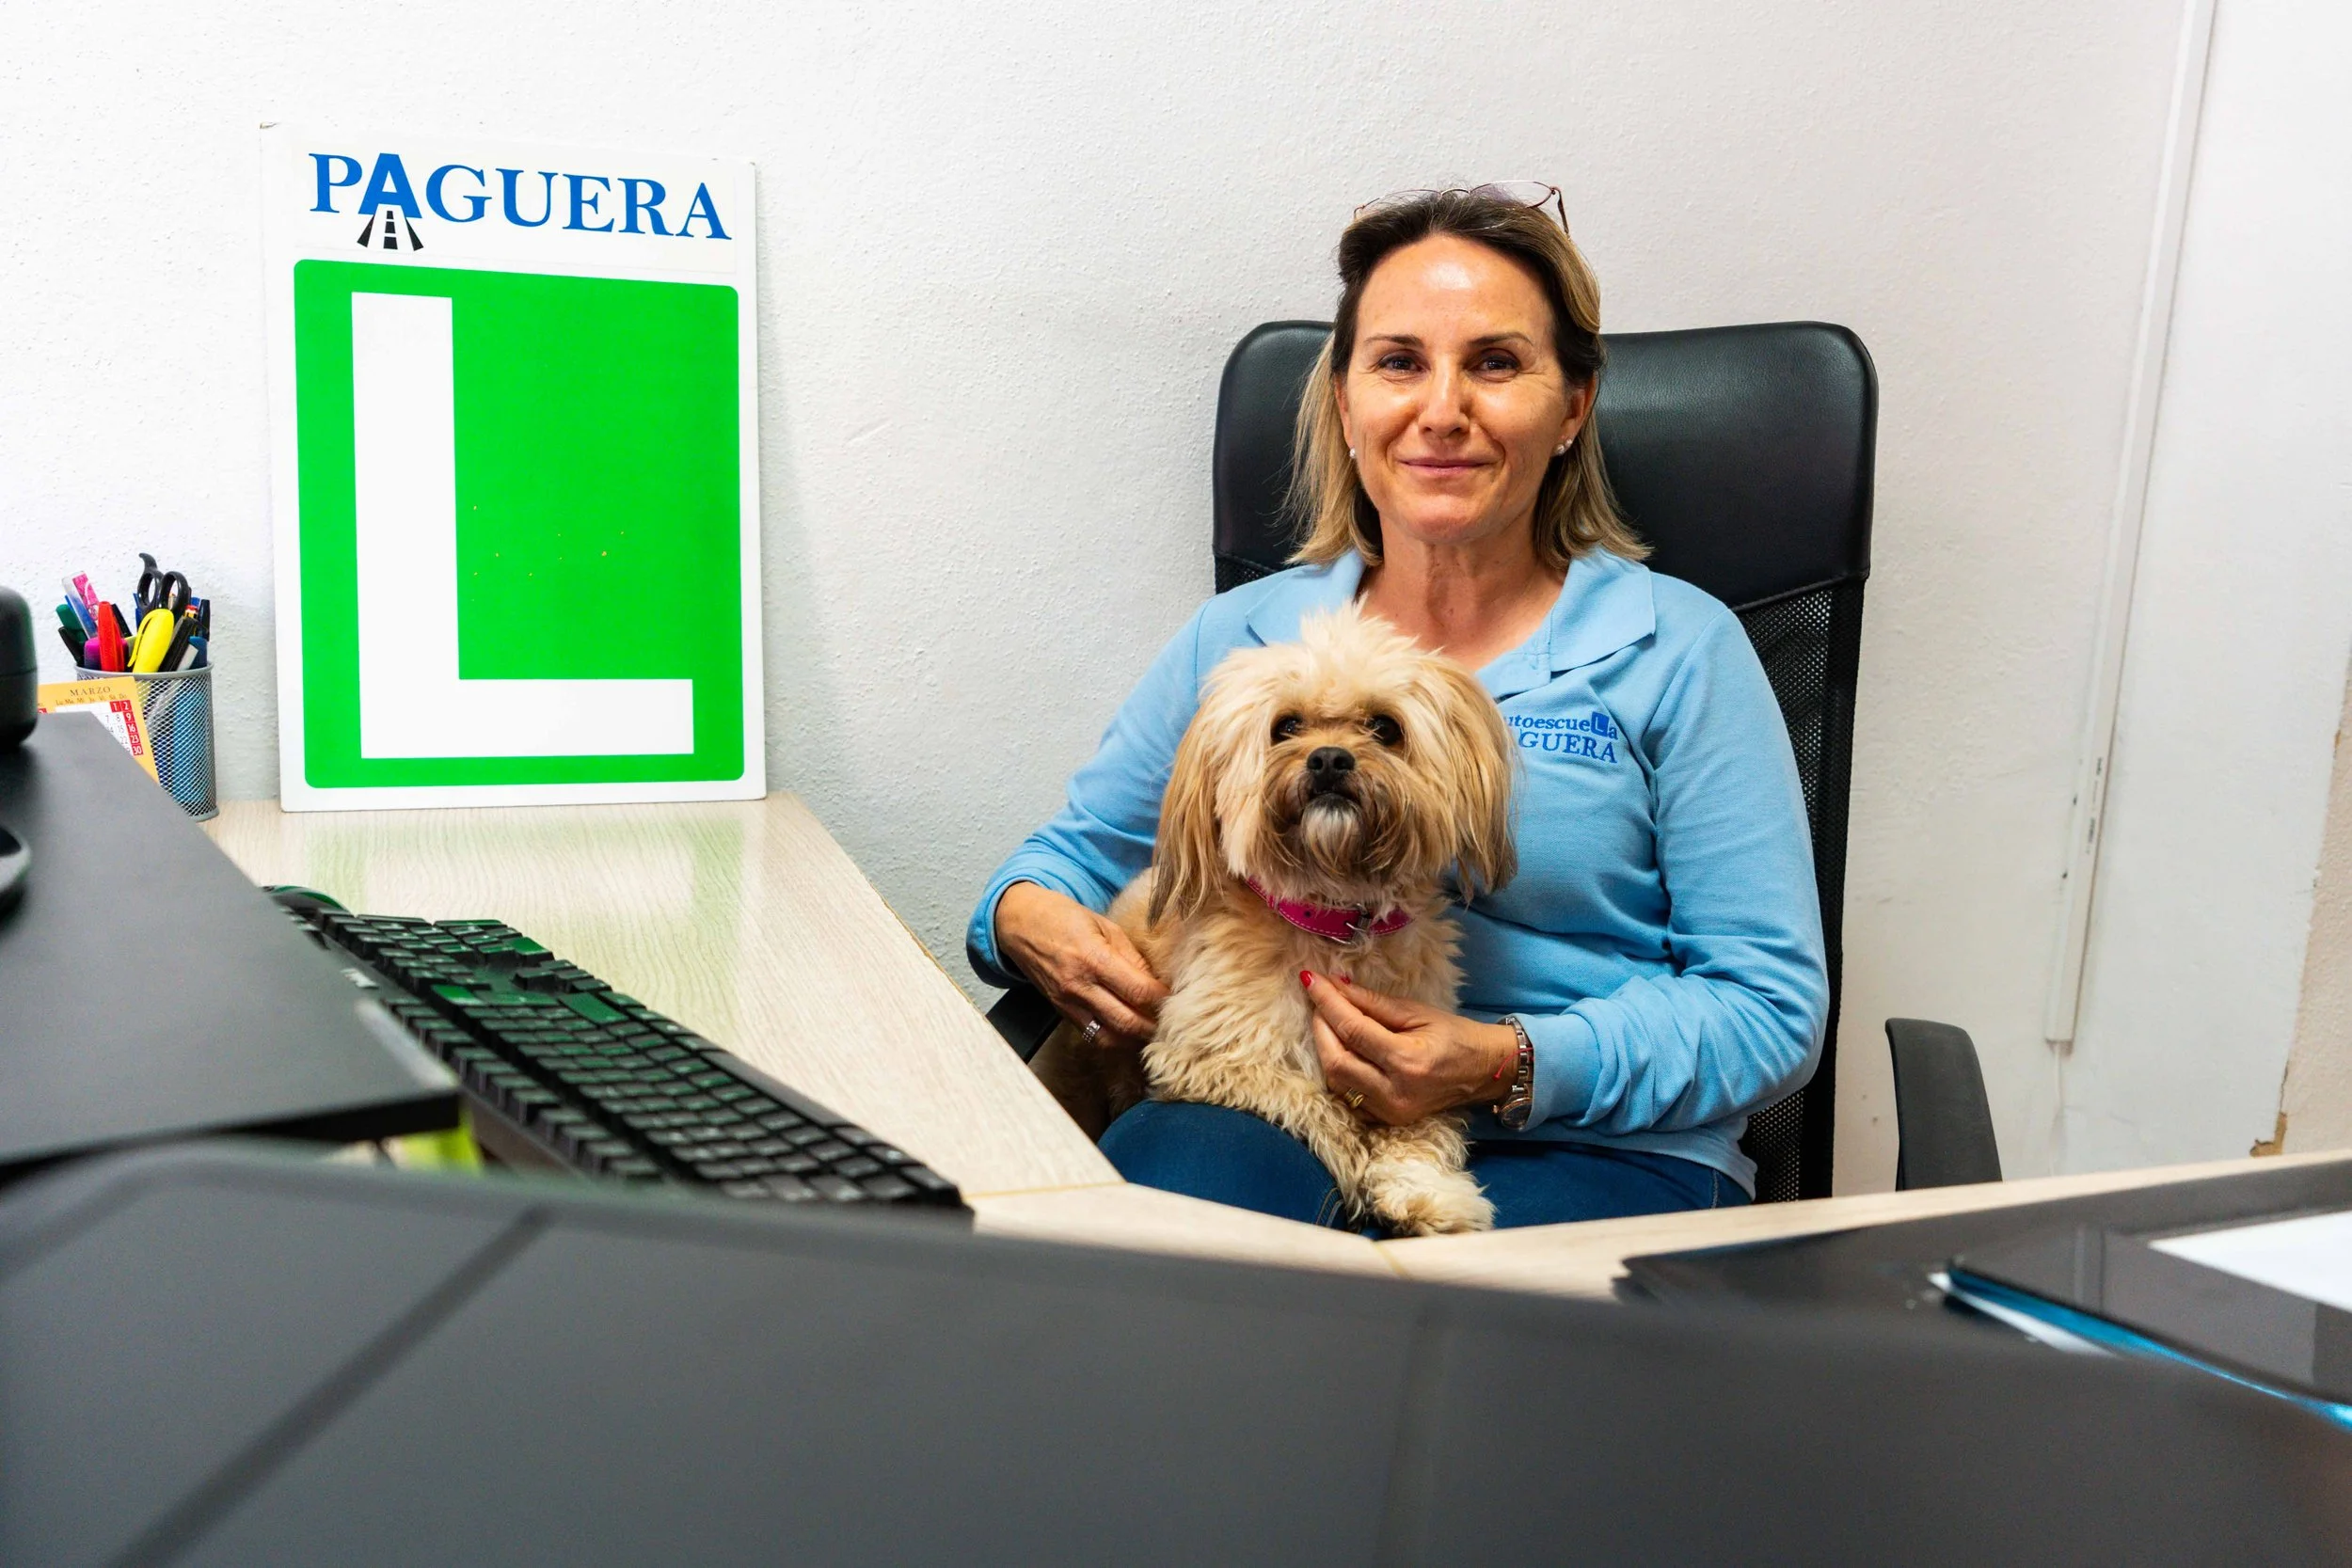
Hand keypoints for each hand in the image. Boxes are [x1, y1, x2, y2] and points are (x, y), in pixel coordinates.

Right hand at [995, 881, 1169, 1052]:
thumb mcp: (1103, 925)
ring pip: (1109, 1038)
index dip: (1162, 999)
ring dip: (1135, 1040)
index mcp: (1093, 958)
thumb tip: (1156, 981)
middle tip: (1173, 1024)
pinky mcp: (1061, 1012)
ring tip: (1154, 1033)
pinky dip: (1114, 1039)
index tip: (1177, 998)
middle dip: (1154, 1027)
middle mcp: (1079, 986)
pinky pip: (1092, 1036)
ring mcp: (1068, 1003)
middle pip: (1127, 1021)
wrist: (1019, 925)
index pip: (1137, 990)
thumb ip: (1131, 955)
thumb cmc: (1063, 918)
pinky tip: (1129, 1033)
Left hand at [1304, 971, 1519, 1125]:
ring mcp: (1390, 1112)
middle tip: (1318, 1000)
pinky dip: (1338, 1071)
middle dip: (1320, 1027)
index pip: (1352, 1030)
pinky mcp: (1387, 1120)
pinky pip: (1348, 1096)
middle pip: (1336, 1061)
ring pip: (1337, 1082)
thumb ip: (1373, 1002)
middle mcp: (1395, 1093)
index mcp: (1407, 1062)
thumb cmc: (1456, 1036)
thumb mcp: (1418, 1012)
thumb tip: (1335, 985)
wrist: (1485, 1072)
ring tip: (1327, 1021)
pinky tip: (1340, 1049)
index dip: (1327, 1002)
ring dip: (1325, 1049)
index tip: (1310, 979)